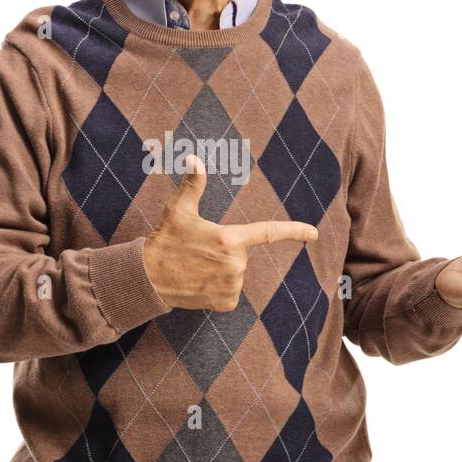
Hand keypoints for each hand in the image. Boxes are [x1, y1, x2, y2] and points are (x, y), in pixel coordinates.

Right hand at [142, 155, 318, 311]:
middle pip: (242, 254)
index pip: (269, 232)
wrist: (147, 277)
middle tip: (199, 251)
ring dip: (221, 270)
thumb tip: (194, 158)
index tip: (314, 232)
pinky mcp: (225, 302)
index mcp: (229, 238)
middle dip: (225, 251)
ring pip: (235, 274)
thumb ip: (193, 184)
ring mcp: (231, 285)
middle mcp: (235, 264)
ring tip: (196, 267)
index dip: (294, 230)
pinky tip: (199, 282)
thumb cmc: (164, 240)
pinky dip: (218, 288)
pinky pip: (230, 292)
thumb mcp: (178, 210)